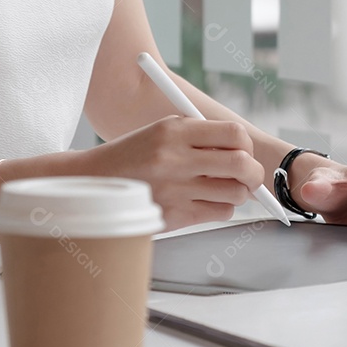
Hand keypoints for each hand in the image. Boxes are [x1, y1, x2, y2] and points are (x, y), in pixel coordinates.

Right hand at [75, 116, 263, 230]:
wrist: (93, 182)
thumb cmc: (135, 155)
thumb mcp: (162, 132)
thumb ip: (200, 136)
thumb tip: (244, 149)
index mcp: (174, 130)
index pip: (234, 134)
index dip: (246, 145)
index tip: (244, 151)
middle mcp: (176, 158)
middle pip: (242, 165)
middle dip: (253, 173)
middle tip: (249, 176)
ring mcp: (175, 189)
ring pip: (235, 193)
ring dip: (236, 192)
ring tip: (222, 188)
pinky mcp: (174, 215)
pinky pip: (220, 212)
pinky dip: (220, 208)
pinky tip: (205, 201)